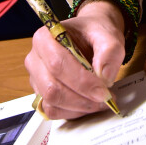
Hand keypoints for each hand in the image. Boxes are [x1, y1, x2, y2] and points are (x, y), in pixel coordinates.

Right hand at [25, 0, 125, 119]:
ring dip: (79, 107)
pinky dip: (73, 112)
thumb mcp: (108, 35)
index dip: (81, 82)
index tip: (103, 90)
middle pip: (52, 88)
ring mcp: (36, 78)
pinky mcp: (41, 94)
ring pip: (52, 103)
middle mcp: (35, 58)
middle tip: (105, 98)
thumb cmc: (94, 32)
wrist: (91, 35)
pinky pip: (53, 110)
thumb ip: (110, 51)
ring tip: (101, 100)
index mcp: (45, 37)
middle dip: (81, 98)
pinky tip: (89, 103)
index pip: (58, 64)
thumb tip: (104, 77)